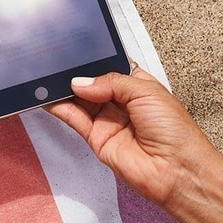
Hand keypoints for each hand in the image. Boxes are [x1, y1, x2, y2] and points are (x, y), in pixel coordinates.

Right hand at [47, 66, 222, 222]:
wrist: (176, 171)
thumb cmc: (175, 131)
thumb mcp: (146, 92)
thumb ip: (110, 81)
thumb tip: (80, 82)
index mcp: (137, 85)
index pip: (108, 66)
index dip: (93, 60)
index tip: (74, 51)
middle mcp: (120, 101)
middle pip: (90, 83)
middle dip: (75, 74)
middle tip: (57, 64)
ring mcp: (106, 120)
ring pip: (78, 99)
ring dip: (63, 90)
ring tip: (46, 78)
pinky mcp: (95, 137)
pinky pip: (73, 118)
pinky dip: (59, 108)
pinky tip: (48, 98)